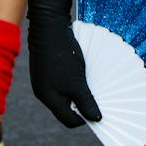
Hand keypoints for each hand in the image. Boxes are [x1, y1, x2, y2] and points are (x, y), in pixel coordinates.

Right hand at [29, 11, 102, 129]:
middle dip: (85, 105)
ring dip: (81, 92)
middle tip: (101, 100)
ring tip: (95, 85)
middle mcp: (44, 91)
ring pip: (66, 94)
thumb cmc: (62, 55)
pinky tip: (85, 73)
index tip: (100, 112)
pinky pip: (63, 82)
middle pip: (67, 108)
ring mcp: (45, 80)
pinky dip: (75, 81)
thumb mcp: (77, 81)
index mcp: (48, 97)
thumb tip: (96, 119)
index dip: (85, 119)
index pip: (69, 119)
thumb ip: (85, 102)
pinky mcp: (48, 69)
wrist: (48, 26)